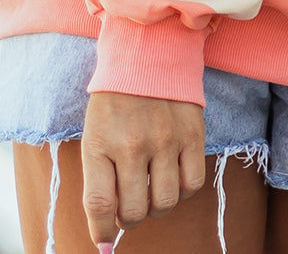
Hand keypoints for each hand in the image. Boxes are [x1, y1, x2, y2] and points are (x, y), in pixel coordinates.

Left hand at [81, 90, 205, 243]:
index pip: (99, 205)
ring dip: (156, 205)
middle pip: (134, 212)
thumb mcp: (94, 133)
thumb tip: (105, 234)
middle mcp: (133, 144)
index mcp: (100, 142)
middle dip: (129, 219)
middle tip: (129, 205)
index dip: (101, 232)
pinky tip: (172, 174)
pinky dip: (182, 189)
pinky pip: (192, 184)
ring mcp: (165, 139)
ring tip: (150, 188)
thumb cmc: (115, 100)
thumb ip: (98, 180)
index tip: (104, 241)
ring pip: (165, 203)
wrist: (148, 51)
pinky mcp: (192, 134)